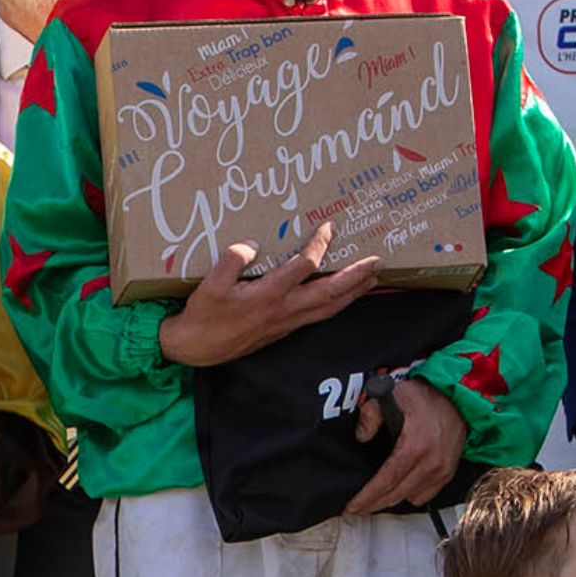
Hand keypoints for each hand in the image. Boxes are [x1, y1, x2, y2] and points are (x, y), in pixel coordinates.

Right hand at [158, 222, 381, 367]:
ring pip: (330, 307)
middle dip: (356, 276)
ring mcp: (287, 322)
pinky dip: (338, 304)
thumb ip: (231, 261)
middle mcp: (284, 310)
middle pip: (330, 292)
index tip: (329, 227)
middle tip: (378, 261)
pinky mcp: (284, 329)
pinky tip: (344, 297)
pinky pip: (320, 315)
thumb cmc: (203, 316)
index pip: (304, 266)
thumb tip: (254, 245)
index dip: (319, 245)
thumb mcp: (209, 284)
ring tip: (373, 278)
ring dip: (354, 292)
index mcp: (268, 296)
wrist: (196, 349)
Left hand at [345, 378, 468, 513]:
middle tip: (359, 506)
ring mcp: (442, 470)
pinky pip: (426, 495)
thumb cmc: (427, 397)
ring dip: (393, 499)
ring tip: (378, 494)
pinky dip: (411, 494)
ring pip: (411, 498)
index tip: (353, 506)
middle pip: (396, 495)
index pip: (386, 480)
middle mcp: (431, 462)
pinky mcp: (448, 473)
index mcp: (415, 446)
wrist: (457, 399)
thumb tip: (362, 436)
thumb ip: (372, 414)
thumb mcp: (394, 395)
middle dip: (374, 504)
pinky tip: (400, 486)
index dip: (367, 496)